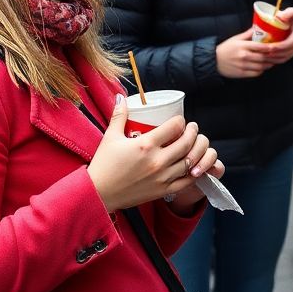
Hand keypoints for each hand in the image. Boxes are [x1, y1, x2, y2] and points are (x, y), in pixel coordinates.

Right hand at [87, 96, 215, 211]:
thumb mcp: (110, 137)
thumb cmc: (103, 165)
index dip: (180, 120)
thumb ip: (118, 115)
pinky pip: (186, 181)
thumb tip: (120, 96)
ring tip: (193, 144)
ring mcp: (161, 177)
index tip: (179, 120)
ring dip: (195, 150)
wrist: (97, 195)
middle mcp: (157, 161)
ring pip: (189, 161)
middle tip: (192, 128)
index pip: (175, 126)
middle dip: (192, 132)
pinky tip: (193, 165)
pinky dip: (194, 172)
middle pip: (186, 142)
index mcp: (145, 144)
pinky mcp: (162, 191)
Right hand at [215, 27, 275, 77]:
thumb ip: (247, 34)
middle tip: (276, 55)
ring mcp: (243, 66)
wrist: (213, 61)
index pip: (261, 47)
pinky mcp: (242, 73)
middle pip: (263, 57)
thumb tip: (257, 27)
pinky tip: (262, 67)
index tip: (276, 46)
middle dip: (271, 57)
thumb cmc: (226, 48)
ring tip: (272, 61)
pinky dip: (261, 71)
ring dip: (268, 64)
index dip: (270, 47)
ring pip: (261, 66)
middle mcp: (244, 56)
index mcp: (243, 46)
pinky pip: (255, 73)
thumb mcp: (236, 38)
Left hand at [259, 7, 292, 65]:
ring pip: (284, 58)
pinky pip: (283, 59)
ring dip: (273, 59)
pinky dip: (275, 60)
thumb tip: (280, 17)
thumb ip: (288, 13)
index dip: (279, 47)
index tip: (269, 46)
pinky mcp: (290, 53)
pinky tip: (266, 58)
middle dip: (274, 54)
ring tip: (262, 56)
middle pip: (286, 53)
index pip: (289, 44)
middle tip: (262, 52)